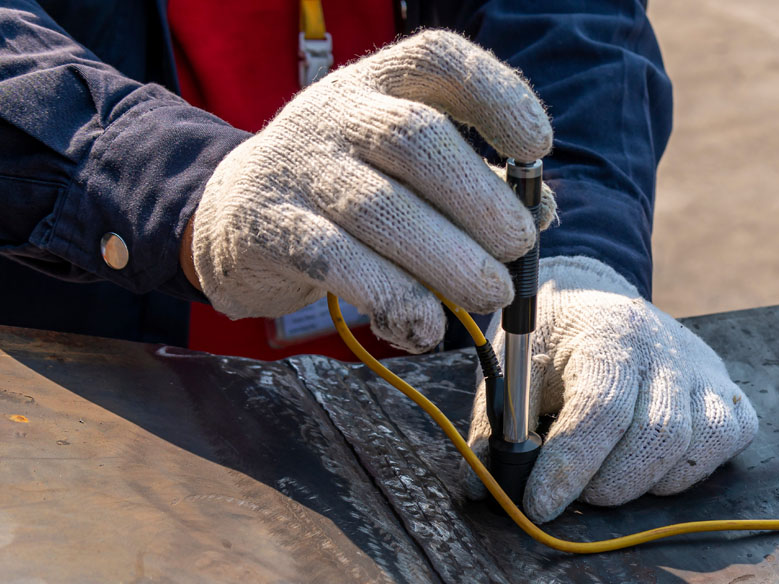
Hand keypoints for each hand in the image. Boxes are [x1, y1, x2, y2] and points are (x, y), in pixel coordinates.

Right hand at [187, 30, 553, 351]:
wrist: (231, 216)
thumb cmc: (346, 190)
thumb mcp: (406, 168)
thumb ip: (476, 181)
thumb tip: (542, 210)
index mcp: (379, 83)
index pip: (439, 58)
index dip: (497, 94)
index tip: (538, 146)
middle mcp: (336, 113)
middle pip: (416, 138)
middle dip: (481, 200)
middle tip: (517, 247)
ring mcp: (298, 167)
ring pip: (381, 209)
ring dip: (449, 260)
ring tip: (489, 293)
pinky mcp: (270, 226)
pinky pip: (339, 263)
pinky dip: (395, 299)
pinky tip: (426, 325)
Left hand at [462, 256, 758, 521]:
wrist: (597, 298)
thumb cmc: (553, 339)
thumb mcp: (513, 366)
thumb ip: (498, 423)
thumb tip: (485, 486)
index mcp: (608, 334)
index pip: (601, 408)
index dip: (571, 464)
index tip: (540, 503)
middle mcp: (665, 347)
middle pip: (657, 435)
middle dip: (610, 483)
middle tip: (579, 491)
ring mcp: (702, 368)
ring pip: (697, 445)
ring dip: (648, 481)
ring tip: (610, 477)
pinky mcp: (726, 387)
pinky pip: (729, 437)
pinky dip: (693, 468)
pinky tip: (654, 464)